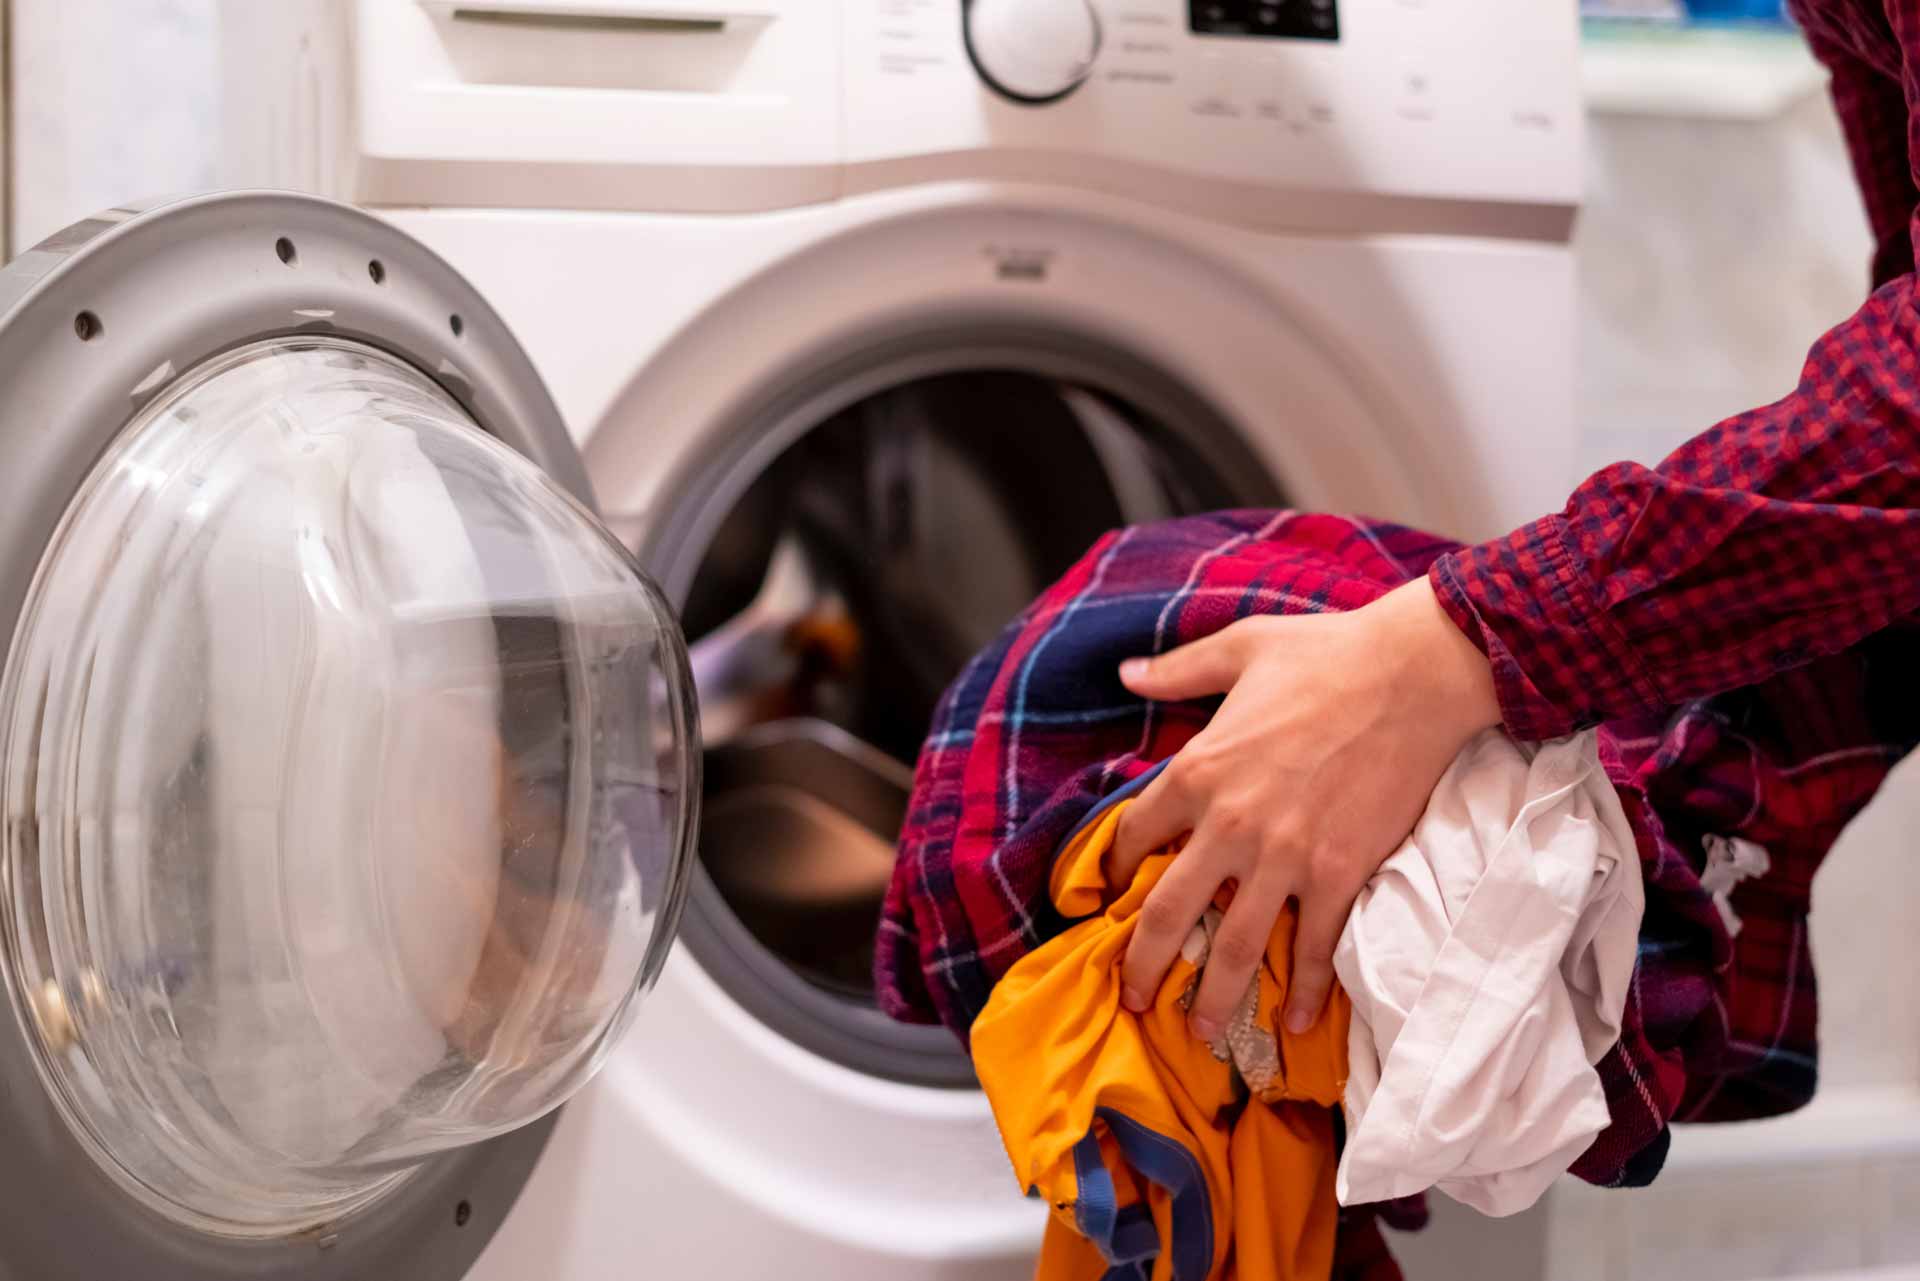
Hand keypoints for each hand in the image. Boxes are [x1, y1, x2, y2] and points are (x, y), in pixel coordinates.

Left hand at [1112, 577, 1498, 1039]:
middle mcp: (1230, 824)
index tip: (1109, 899)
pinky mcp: (1341, 874)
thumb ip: (1177, 670)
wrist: (1413, 673)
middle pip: (1168, 913)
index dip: (1115, 872)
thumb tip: (1125, 671)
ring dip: (1215, 998)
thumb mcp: (1238, 648)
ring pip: (1237, 948)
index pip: (1135, 837)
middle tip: (1133, 998)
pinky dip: (1310, 992)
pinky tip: (1300, 1023)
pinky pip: (1318, 947)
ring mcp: (1286, 857)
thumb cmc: (1326, 655)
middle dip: (1144, 965)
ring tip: (1201, 1032)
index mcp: (1197, 771)